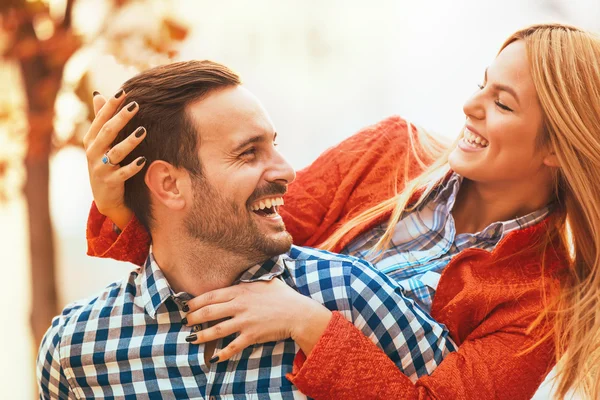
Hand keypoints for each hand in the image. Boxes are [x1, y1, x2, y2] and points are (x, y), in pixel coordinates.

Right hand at [83, 90, 145, 229]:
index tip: (124, 91)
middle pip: (107, 132)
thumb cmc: (104, 164)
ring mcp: (100, 168)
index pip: (100, 118)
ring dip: (129, 142)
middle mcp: (93, 152)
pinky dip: (133, 167)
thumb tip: (98, 94)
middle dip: (121, 118)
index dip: (111, 105)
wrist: (104, 197)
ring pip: (115, 152)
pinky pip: (122, 174)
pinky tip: (143, 160)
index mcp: (91, 139)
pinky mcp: (110, 182)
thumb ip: (101, 120)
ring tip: (143, 131)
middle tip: (136, 105)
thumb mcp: (99, 142)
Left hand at [184, 278, 332, 361]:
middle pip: (209, 312)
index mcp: (241, 290)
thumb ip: (250, 280)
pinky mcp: (252, 335)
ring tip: (190, 339)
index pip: (212, 295)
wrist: (298, 313)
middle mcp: (240, 305)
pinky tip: (213, 359)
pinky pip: (232, 346)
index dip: (196, 301)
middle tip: (184, 322)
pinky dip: (221, 354)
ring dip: (200, 335)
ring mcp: (245, 321)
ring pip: (216, 330)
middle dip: (193, 317)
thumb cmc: (283, 296)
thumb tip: (243, 275)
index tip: (186, 305)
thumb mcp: (266, 281)